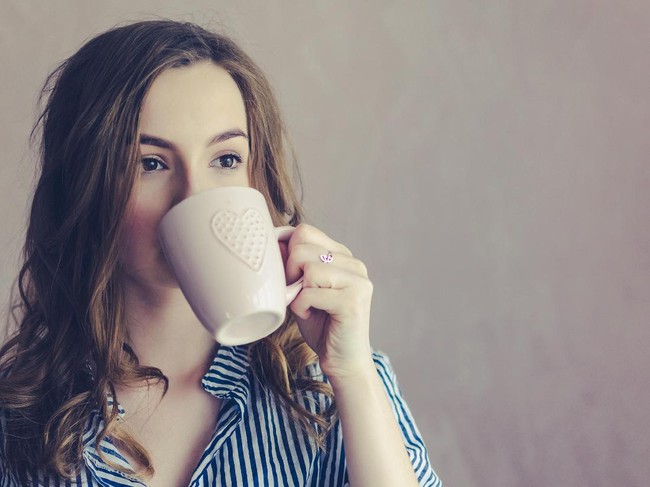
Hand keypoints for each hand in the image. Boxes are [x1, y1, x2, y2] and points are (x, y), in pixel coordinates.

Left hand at [281, 224, 373, 378]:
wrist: (343, 362)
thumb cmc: (321, 326)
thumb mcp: (303, 289)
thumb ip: (294, 265)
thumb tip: (275, 241)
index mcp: (343, 256)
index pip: (305, 231)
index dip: (287, 252)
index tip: (290, 278)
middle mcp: (354, 263)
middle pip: (302, 247)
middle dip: (288, 273)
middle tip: (296, 295)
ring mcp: (357, 281)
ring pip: (307, 268)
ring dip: (296, 292)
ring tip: (307, 306)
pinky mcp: (353, 300)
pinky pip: (309, 292)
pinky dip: (301, 307)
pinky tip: (311, 316)